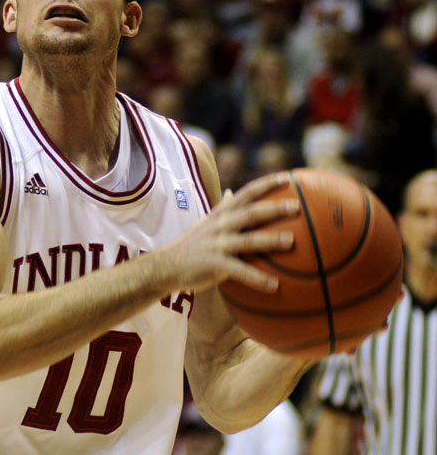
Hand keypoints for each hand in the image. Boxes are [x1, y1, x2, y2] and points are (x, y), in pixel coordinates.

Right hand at [161, 172, 298, 292]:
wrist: (167, 265)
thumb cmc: (194, 244)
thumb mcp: (207, 222)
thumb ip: (222, 208)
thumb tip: (231, 192)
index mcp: (222, 214)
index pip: (246, 193)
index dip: (267, 184)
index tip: (289, 178)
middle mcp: (220, 225)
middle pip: (250, 213)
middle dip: (274, 208)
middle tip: (297, 207)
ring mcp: (217, 244)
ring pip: (247, 240)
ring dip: (270, 240)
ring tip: (291, 241)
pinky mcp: (214, 264)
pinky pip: (240, 272)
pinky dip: (257, 279)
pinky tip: (275, 286)